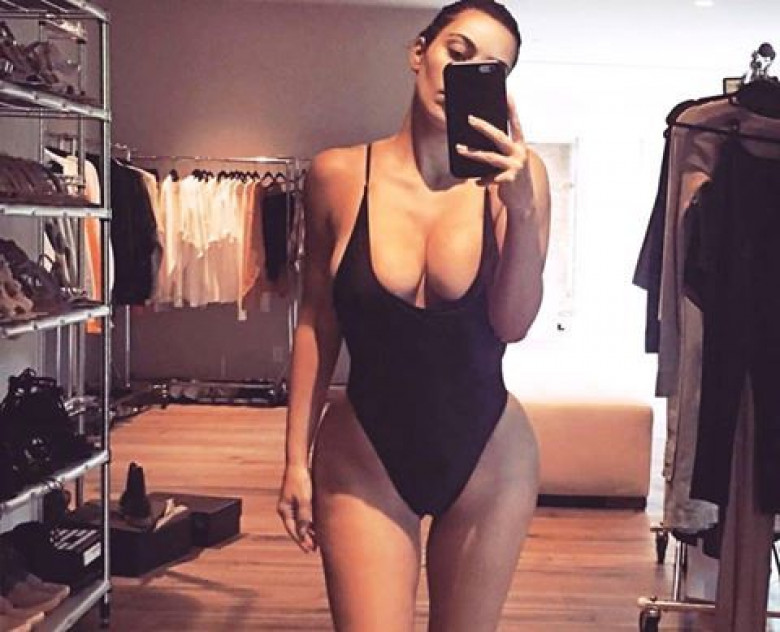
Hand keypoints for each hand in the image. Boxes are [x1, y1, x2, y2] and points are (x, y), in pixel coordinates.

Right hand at [277, 464, 316, 552]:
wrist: (298, 464)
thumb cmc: (300, 480)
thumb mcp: (304, 499)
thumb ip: (304, 516)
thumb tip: (304, 533)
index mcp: (284, 510)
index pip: (292, 530)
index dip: (301, 541)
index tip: (309, 550)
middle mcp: (286, 509)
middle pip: (295, 528)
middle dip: (305, 539)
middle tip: (314, 550)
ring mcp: (291, 505)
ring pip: (300, 523)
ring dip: (308, 532)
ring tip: (317, 542)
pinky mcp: (297, 500)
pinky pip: (303, 516)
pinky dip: (309, 522)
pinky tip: (317, 528)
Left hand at [455, 95, 534, 217]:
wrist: (525, 200)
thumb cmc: (514, 176)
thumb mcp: (511, 161)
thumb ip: (500, 151)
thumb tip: (478, 141)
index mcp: (520, 145)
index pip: (515, 123)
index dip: (512, 109)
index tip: (507, 94)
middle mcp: (519, 153)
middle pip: (498, 137)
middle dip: (483, 127)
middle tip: (470, 119)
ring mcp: (515, 166)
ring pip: (489, 157)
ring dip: (472, 153)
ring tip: (459, 148)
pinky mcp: (510, 180)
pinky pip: (489, 178)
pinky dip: (482, 180)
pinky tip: (477, 182)